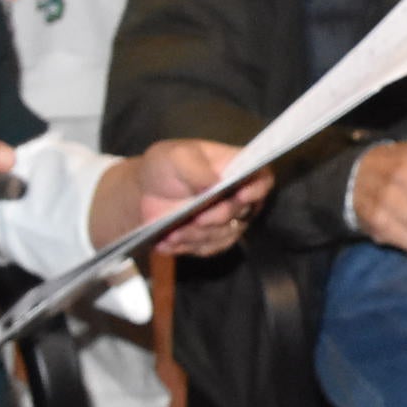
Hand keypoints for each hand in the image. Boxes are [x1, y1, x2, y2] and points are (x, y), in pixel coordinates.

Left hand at [103, 140, 267, 258]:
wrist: (145, 190)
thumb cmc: (166, 165)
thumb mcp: (175, 157)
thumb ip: (196, 168)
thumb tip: (216, 182)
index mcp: (235, 169)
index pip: (261, 179)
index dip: (257, 189)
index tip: (241, 196)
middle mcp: (237, 196)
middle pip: (242, 212)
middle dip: (217, 218)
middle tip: (196, 219)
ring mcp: (226, 220)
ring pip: (223, 235)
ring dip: (197, 236)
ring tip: (172, 234)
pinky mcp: (210, 239)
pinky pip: (206, 248)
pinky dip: (187, 247)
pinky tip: (167, 243)